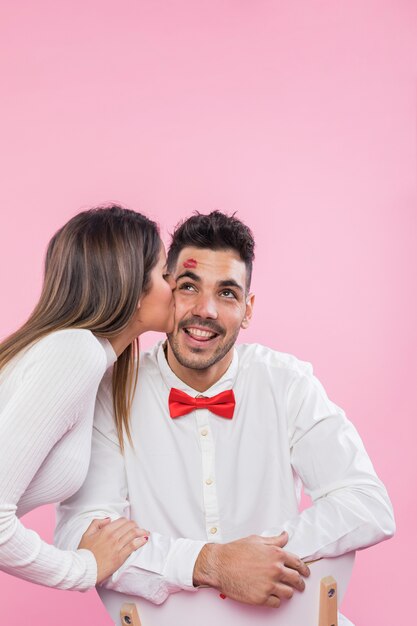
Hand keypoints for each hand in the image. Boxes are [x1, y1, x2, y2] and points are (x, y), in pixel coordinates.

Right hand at [78, 517, 148, 583]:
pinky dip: (141, 541)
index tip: (130, 525)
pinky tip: (144, 540)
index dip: (128, 522)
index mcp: (105, 530)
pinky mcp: (120, 557)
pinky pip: (133, 546)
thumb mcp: (86, 534)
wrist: (83, 570)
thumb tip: (109, 519)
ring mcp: (117, 546)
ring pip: (133, 534)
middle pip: (130, 526)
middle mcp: (112, 536)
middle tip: (139, 529)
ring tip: (146, 533)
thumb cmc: (84, 553)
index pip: (122, 520)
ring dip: (142, 532)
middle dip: (136, 526)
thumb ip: (96, 523)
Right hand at [193, 531, 309, 607]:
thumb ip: (274, 540)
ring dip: (288, 592)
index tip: (305, 572)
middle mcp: (275, 570)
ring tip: (285, 591)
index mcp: (276, 554)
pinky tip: (272, 596)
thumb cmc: (235, 552)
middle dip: (300, 583)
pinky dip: (276, 600)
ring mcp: (269, 585)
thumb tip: (285, 536)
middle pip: (296, 579)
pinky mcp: (261, 598)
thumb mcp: (256, 540)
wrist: (219, 565)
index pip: (297, 563)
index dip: (304, 568)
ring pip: (289, 593)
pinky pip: (277, 603)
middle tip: (300, 585)